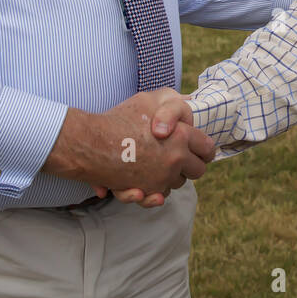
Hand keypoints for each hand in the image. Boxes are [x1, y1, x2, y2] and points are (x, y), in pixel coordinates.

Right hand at [45, 88, 214, 204]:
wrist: (88, 142)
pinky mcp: (147, 191)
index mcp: (182, 134)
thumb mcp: (148, 100)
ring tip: (155, 166)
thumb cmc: (118, 118)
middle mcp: (176, 158)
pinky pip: (159, 196)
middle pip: (198, 171)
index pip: (208, 148)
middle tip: (178, 159)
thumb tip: (189, 108)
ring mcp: (162, 177)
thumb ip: (171, 106)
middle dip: (190, 166)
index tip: (197, 150)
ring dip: (171, 178)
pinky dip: (154, 193)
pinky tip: (145, 186)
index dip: (204, 150)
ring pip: (178, 184)